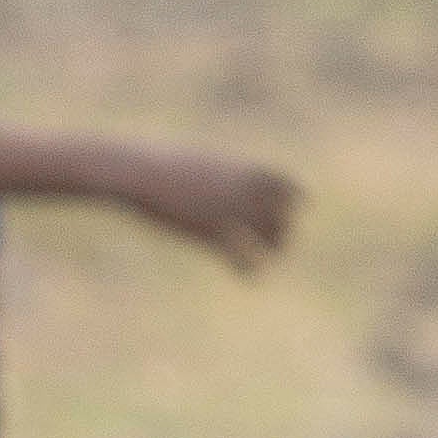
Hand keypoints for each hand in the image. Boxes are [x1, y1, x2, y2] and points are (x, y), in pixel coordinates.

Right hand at [116, 149, 300, 273]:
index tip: (282, 215)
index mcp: (249, 171)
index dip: (293, 206)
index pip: (294, 191)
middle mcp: (249, 192)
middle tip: (271, 245)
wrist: (143, 172)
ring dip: (270, 252)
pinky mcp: (214, 234)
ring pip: (273, 241)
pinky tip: (242, 274)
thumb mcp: (205, 164)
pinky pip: (246, 260)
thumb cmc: (170, 165)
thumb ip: (228, 175)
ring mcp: (233, 213)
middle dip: (282, 234)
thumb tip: (234, 184)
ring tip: (258, 260)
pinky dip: (249, 270)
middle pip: (286, 220)